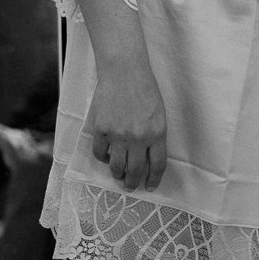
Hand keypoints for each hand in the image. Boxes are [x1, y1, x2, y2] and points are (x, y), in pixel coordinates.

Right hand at [86, 59, 166, 191]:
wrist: (125, 72)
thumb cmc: (145, 90)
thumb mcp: (158, 114)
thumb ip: (154, 136)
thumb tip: (147, 156)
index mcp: (157, 133)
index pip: (157, 165)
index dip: (154, 179)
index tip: (150, 186)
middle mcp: (138, 138)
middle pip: (135, 170)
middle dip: (133, 183)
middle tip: (131, 187)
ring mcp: (118, 135)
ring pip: (116, 166)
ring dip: (117, 175)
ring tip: (119, 176)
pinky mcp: (101, 130)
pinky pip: (100, 153)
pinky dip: (103, 158)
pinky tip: (106, 157)